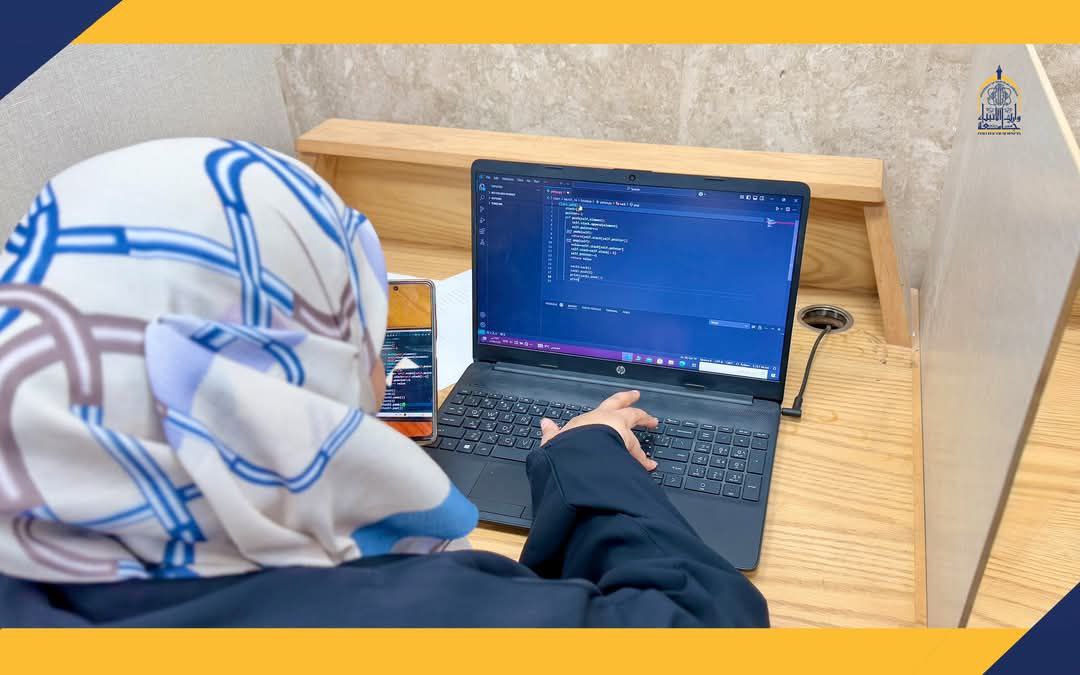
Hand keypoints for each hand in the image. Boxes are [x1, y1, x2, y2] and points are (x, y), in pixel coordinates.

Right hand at [539, 390, 658, 470]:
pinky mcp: (628, 449)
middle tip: (651, 417)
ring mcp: (622, 434)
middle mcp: (610, 422)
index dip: (621, 400)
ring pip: (636, 435)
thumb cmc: (567, 445)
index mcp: (593, 418)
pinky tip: (648, 467)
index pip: (609, 405)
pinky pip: (639, 456)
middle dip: (640, 414)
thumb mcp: (554, 440)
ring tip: (649, 453)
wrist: (579, 453)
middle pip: (631, 413)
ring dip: (643, 440)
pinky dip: (643, 462)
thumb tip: (545, 424)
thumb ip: (552, 433)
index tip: (631, 397)